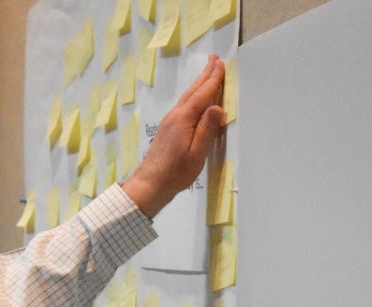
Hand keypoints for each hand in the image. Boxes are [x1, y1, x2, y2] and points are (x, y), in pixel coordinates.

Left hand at [123, 55, 225, 216]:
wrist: (150, 183)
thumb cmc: (176, 172)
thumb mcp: (197, 153)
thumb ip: (207, 129)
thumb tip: (217, 106)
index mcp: (184, 119)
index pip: (203, 94)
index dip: (213, 79)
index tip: (221, 64)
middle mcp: (175, 116)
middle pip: (193, 91)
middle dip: (205, 75)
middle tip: (214, 58)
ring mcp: (169, 121)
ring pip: (187, 97)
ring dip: (198, 84)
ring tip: (207, 72)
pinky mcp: (167, 128)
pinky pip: (183, 105)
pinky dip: (193, 95)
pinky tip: (195, 98)